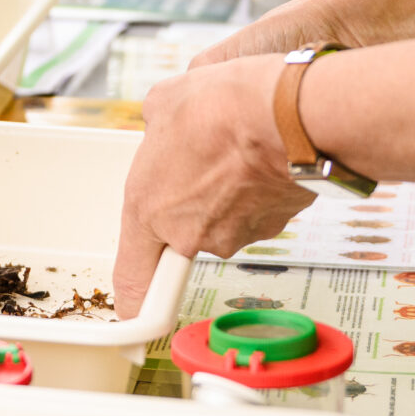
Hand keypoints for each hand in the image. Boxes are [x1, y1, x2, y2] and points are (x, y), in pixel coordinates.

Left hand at [111, 55, 312, 316]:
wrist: (285, 115)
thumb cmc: (222, 107)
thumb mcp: (163, 103)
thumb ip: (156, 126)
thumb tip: (164, 123)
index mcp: (150, 209)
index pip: (132, 278)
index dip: (130, 299)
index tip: (129, 312)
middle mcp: (191, 234)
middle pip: (184, 231)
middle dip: (190, 202)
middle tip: (198, 159)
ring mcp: (235, 235)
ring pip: (223, 218)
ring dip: (225, 191)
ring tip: (232, 147)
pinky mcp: (272, 226)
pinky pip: (255, 210)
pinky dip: (256, 188)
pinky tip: (258, 155)